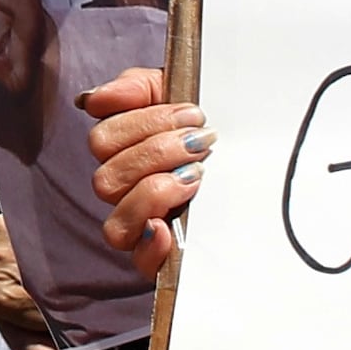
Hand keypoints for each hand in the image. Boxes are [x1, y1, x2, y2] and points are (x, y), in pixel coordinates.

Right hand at [80, 68, 205, 265]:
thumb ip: (136, 87)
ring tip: (196, 176)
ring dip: (155, 193)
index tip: (192, 114)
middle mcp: (124, 191)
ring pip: (116, 223)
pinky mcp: (160, 257)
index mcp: (121, 152)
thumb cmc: (206, 126)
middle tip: (201, 142)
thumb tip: (93, 100)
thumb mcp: (175, 92)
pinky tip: (168, 228)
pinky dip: (151, 246)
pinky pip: (139, 262)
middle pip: (107, 179)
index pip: (102, 141)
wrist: (256, 160)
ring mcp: (140, 226)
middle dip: (158, 154)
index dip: (144, 124)